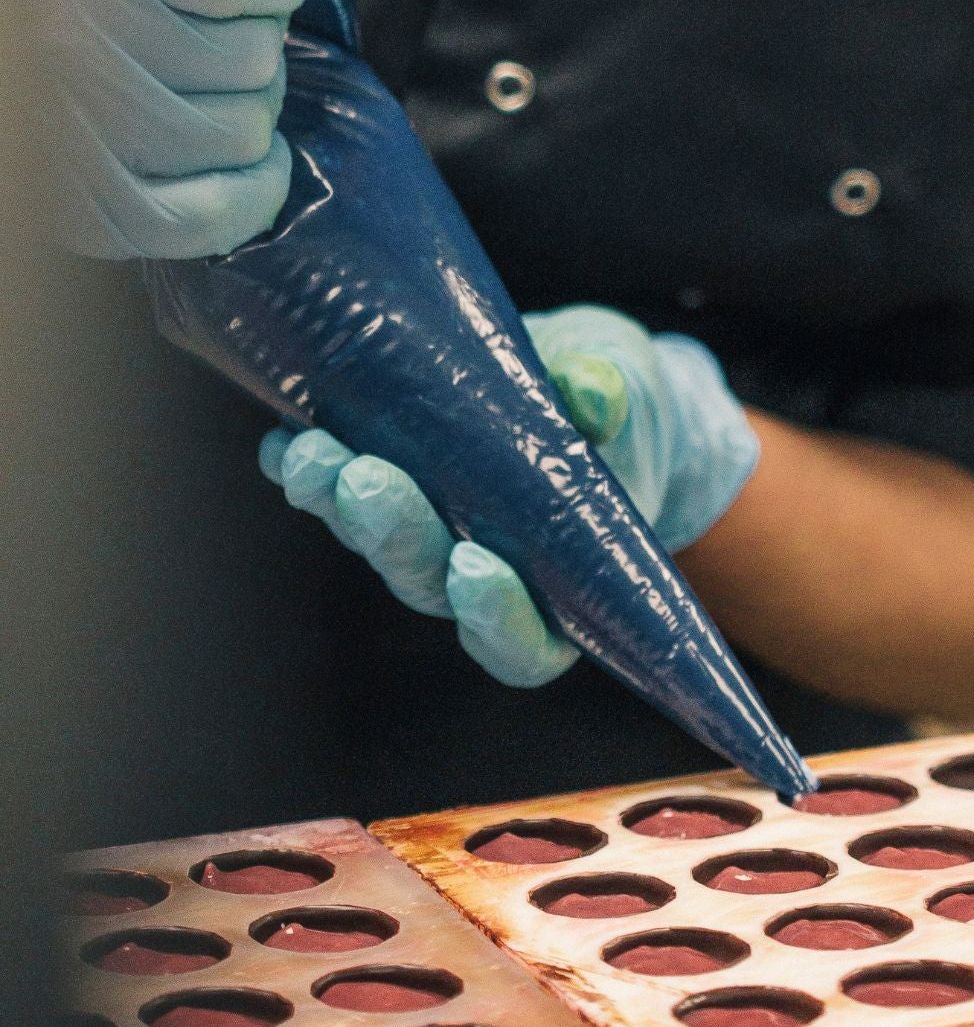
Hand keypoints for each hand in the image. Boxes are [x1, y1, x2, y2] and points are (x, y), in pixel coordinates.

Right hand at [40, 0, 317, 258]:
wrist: (24, 53)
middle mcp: (70, 40)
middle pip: (253, 58)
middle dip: (262, 50)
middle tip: (228, 45)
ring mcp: (75, 130)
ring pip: (246, 130)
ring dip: (257, 113)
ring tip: (226, 96)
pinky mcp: (86, 211)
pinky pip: (211, 215)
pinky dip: (255, 192)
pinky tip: (256, 166)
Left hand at [258, 305, 759, 685]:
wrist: (588, 383)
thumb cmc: (628, 410)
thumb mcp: (635, 391)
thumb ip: (616, 395)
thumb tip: (590, 394)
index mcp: (564, 584)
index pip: (523, 642)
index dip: (495, 620)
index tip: (473, 568)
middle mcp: (484, 575)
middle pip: (428, 585)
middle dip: (393, 536)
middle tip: (367, 482)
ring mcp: (432, 535)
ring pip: (377, 545)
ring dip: (336, 502)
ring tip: (311, 451)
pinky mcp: (392, 489)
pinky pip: (341, 497)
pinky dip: (309, 474)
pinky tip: (284, 440)